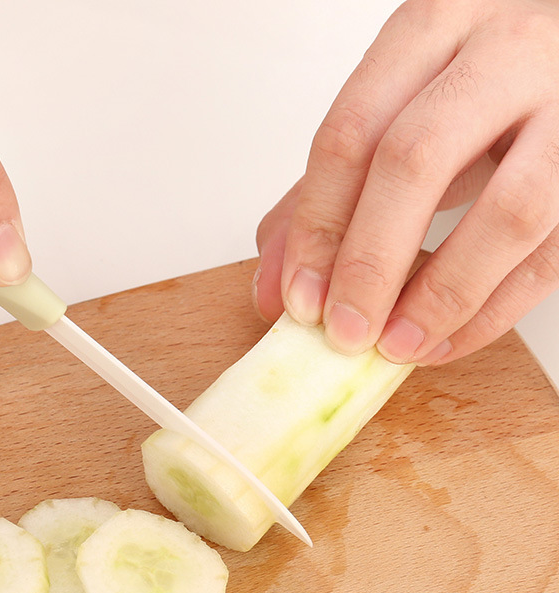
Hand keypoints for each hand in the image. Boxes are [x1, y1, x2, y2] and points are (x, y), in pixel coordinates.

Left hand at [253, 0, 558, 364]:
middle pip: (417, 161)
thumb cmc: (474, 89)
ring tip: (398, 345)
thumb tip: (276, 291)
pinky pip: (553, 253)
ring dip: (442, 296)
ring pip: (509, 211)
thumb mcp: (391, 121)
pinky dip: (494, 310)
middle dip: (371, 262)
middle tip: (344, 329)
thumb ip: (322, 198)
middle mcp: (503, 53)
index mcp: (430, 30)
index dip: (317, 227)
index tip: (300, 298)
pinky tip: (447, 339)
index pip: (352, 134)